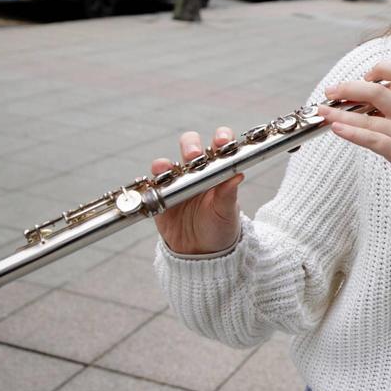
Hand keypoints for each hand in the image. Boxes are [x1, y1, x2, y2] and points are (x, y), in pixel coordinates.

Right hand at [151, 127, 244, 255]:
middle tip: (193, 156)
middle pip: (190, 146)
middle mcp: (196, 171)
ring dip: (166, 163)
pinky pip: (152, 184)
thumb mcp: (227, 212)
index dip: (220, 137)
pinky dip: (151, 182)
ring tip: (168, 170)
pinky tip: (155, 183)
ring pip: (168, 163)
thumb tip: (238, 174)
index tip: (221, 141)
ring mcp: (177, 182)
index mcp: (218, 170)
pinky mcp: (160, 196)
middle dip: (190, 146)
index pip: (220, 145)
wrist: (201, 253)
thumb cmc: (220, 228)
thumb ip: (229, 193)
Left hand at [318, 60, 390, 188]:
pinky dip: (352, 133)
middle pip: (378, 91)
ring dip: (340, 113)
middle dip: (349, 88)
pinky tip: (337, 128)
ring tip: (323, 111)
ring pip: (369, 117)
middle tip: (331, 91)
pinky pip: (372, 139)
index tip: (364, 76)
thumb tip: (361, 104)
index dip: (380, 70)